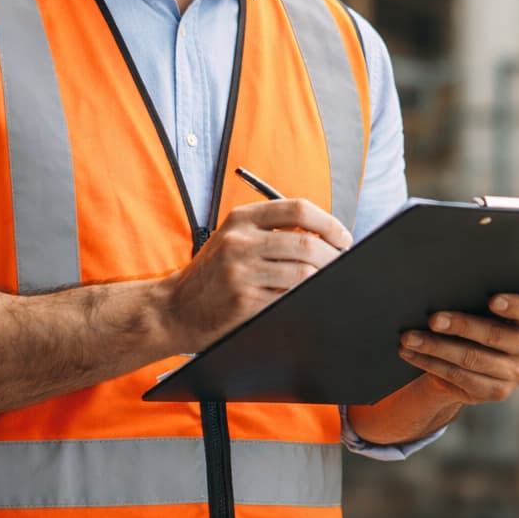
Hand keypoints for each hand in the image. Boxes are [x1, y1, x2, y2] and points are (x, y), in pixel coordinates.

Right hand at [161, 198, 350, 352]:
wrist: (175, 308)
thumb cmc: (214, 272)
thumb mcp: (235, 237)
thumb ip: (273, 230)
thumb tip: (326, 235)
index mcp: (242, 218)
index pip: (298, 209)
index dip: (329, 223)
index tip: (343, 237)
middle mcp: (240, 240)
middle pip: (306, 244)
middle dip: (333, 256)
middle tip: (341, 263)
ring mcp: (240, 271)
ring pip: (302, 272)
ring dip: (321, 278)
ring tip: (325, 280)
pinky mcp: (244, 300)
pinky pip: (288, 297)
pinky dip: (303, 297)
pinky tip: (304, 297)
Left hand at [397, 295, 518, 405]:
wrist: (480, 356)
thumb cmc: (482, 315)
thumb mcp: (488, 306)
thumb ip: (480, 296)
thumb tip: (445, 288)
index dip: (514, 305)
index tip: (491, 300)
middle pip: (494, 336)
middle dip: (460, 326)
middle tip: (432, 319)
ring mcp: (517, 374)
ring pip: (471, 359)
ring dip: (436, 347)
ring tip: (409, 337)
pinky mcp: (497, 392)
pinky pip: (459, 377)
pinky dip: (430, 363)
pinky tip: (411, 353)